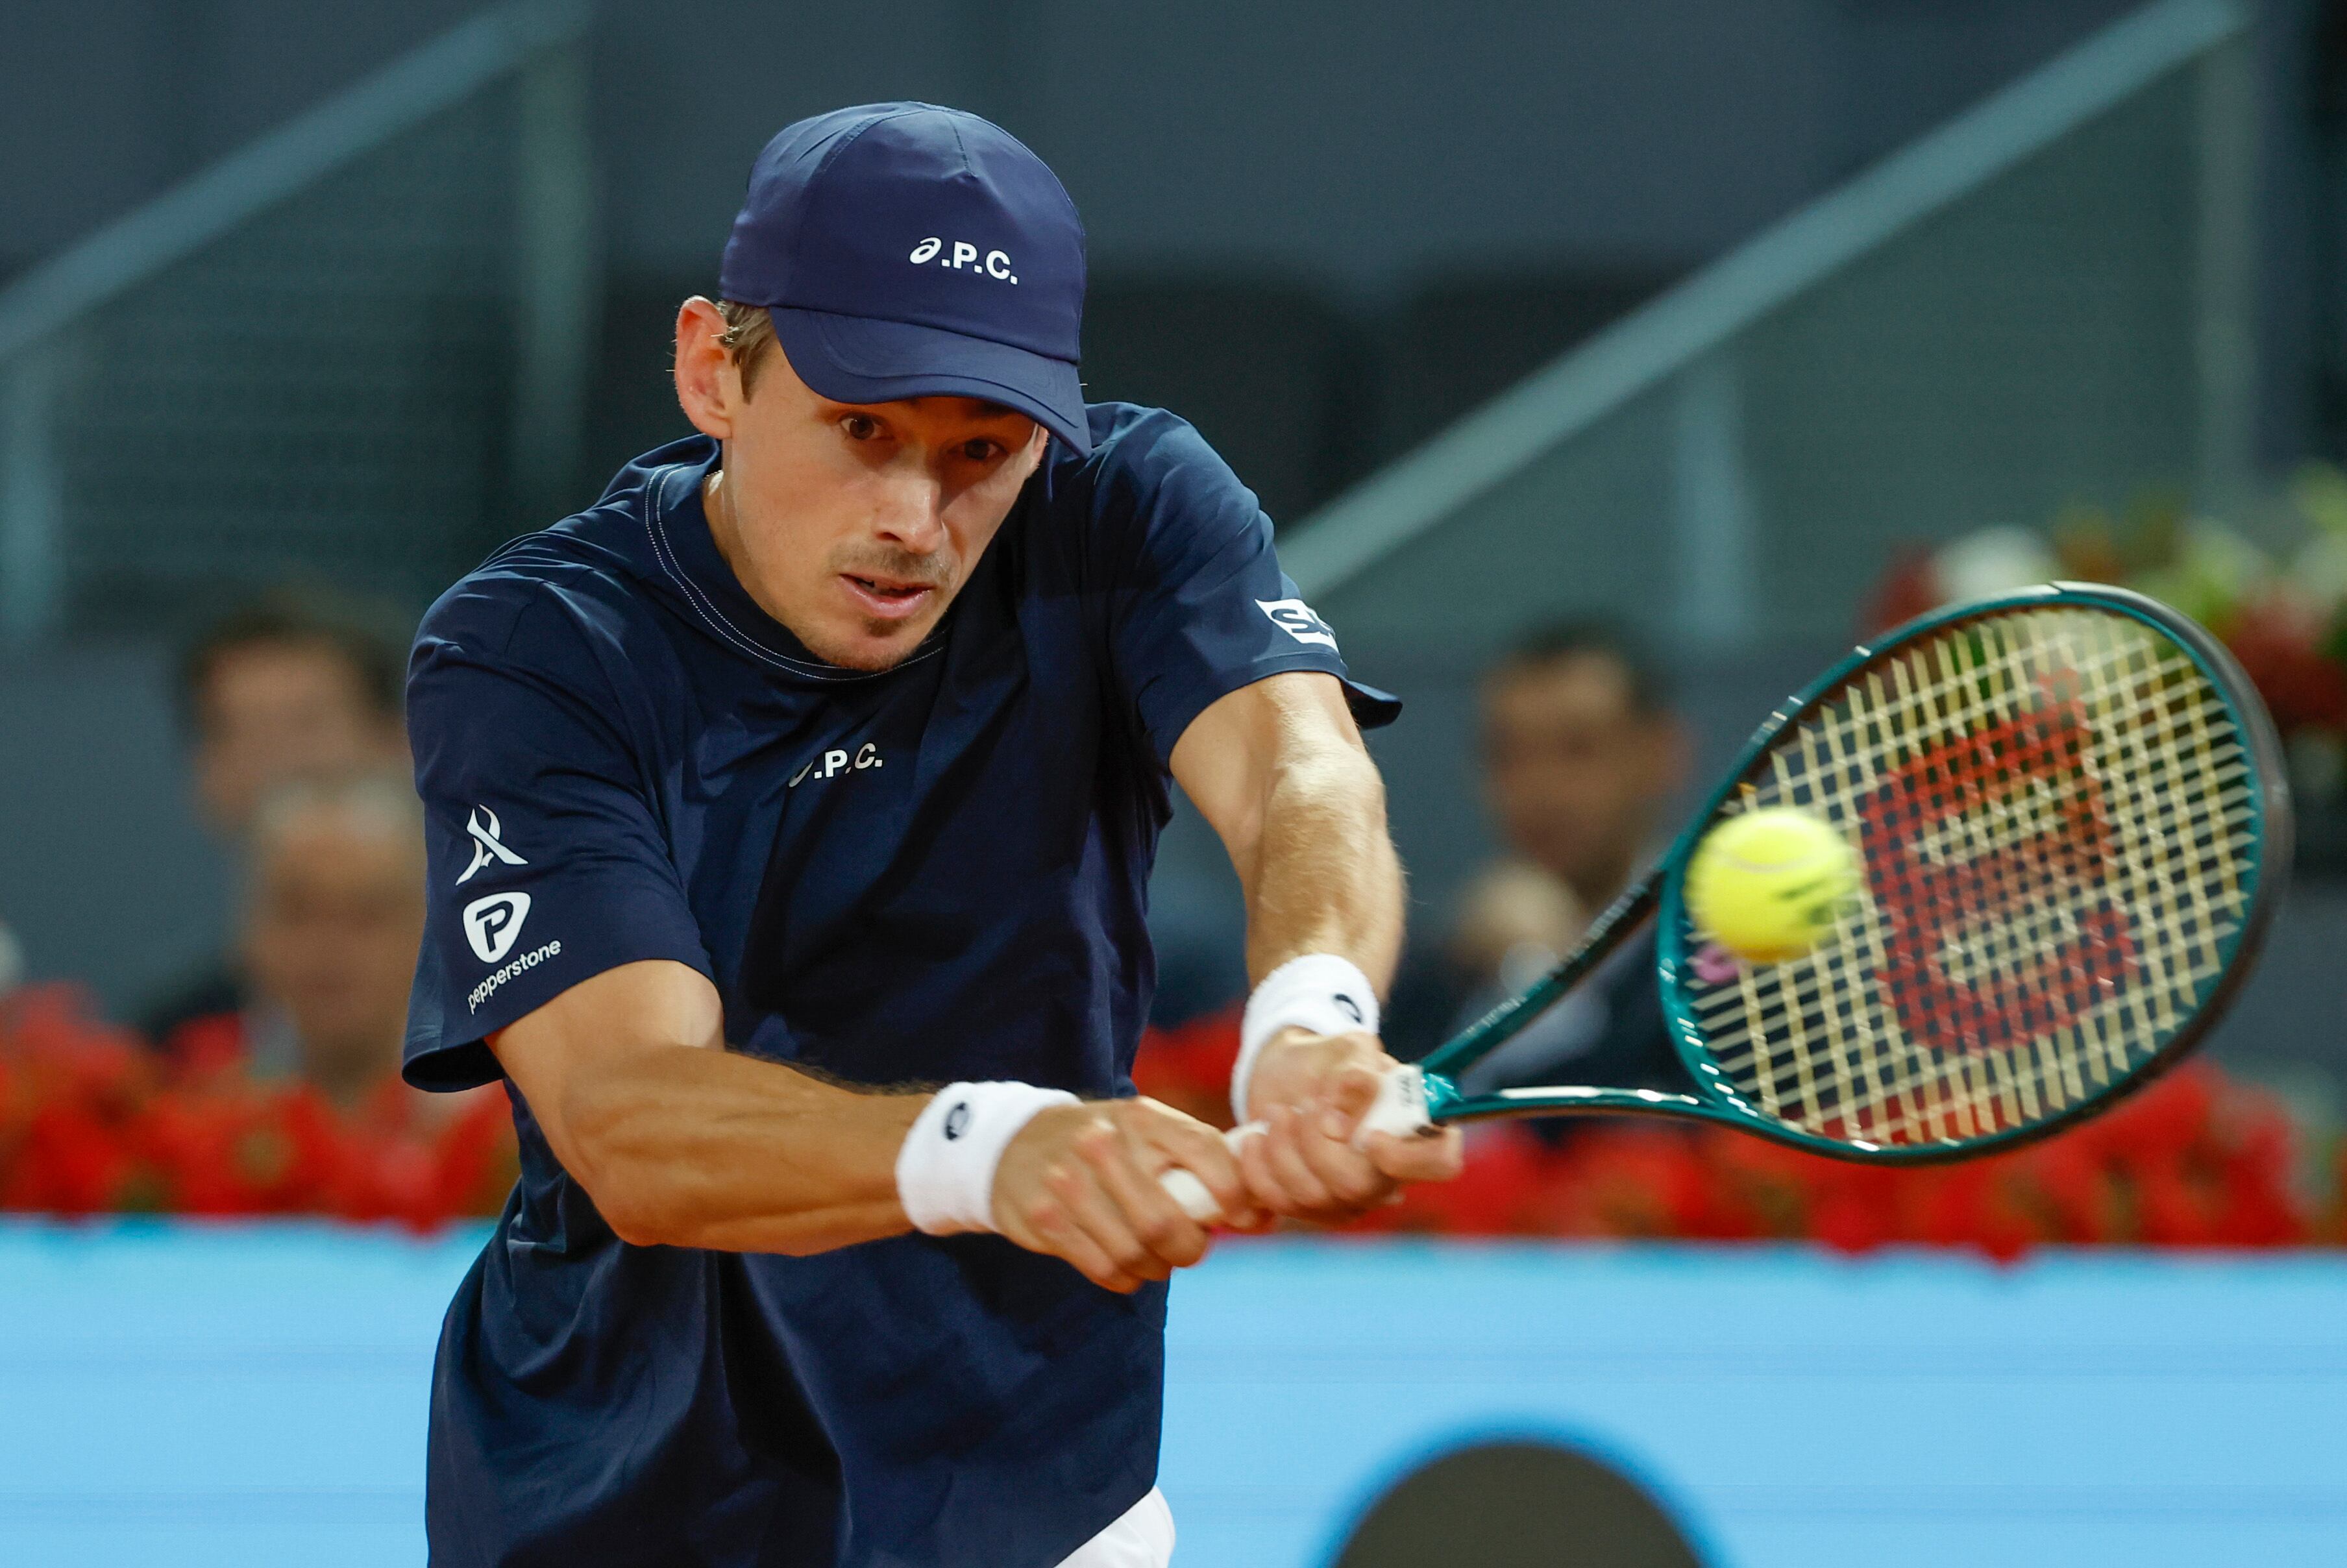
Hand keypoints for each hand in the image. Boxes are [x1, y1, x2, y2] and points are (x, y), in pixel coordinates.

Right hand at [991, 1096, 1262, 1292]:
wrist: (1015, 1142)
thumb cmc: (1106, 1143)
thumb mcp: (1149, 1132)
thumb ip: (1202, 1163)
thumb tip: (1265, 1213)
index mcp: (1143, 1117)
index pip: (1206, 1153)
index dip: (1235, 1195)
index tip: (1243, 1217)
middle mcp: (1105, 1144)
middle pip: (1166, 1222)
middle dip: (1190, 1247)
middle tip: (1190, 1247)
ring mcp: (1070, 1182)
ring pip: (1136, 1252)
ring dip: (1158, 1266)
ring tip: (1157, 1257)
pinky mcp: (1045, 1218)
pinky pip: (1104, 1269)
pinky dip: (1127, 1277)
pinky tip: (1129, 1266)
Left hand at [1238, 1028, 1463, 1223]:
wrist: (1287, 1075)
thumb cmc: (1330, 1060)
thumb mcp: (1348, 1049)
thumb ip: (1356, 1070)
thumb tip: (1350, 1108)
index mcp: (1417, 1131)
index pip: (1440, 1163)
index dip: (1407, 1160)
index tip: (1369, 1136)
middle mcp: (1390, 1174)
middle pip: (1363, 1188)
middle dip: (1319, 1145)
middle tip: (1302, 1105)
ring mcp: (1350, 1198)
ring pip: (1318, 1199)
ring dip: (1285, 1151)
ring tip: (1277, 1112)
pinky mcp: (1310, 1207)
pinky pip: (1283, 1204)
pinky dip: (1260, 1170)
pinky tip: (1255, 1139)